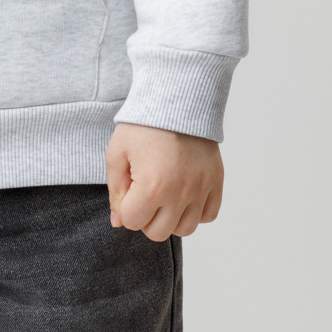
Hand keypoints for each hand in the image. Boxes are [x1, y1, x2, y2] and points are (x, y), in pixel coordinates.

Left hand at [105, 122, 222, 240]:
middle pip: (158, 232)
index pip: (132, 222)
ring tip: (165, 194)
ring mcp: (201, 189)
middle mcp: (180, 193)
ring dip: (171, 218)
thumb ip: (115, 191)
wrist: (176, 98)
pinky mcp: (216, 182)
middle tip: (145, 192)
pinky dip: (196, 211)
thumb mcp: (117, 152)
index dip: (126, 206)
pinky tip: (184, 193)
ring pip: (185, 229)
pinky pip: (208, 215)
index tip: (130, 186)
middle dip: (146, 216)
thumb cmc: (143, 125)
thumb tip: (119, 222)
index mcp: (152, 186)